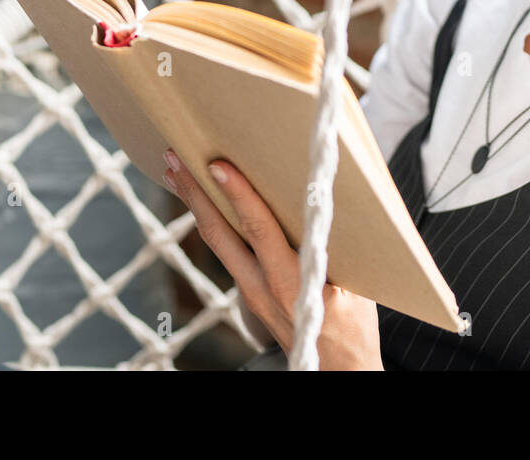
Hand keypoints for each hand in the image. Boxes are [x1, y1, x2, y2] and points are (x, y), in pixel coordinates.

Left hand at [162, 148, 383, 370]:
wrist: (339, 372)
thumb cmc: (355, 327)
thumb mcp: (355, 285)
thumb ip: (333, 245)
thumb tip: (323, 194)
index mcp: (290, 284)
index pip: (258, 230)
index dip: (238, 195)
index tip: (217, 165)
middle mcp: (261, 289)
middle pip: (219, 233)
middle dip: (195, 194)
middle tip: (174, 157)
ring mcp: (251, 294)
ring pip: (217, 242)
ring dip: (195, 205)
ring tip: (176, 172)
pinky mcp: (250, 295)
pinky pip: (227, 252)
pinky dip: (212, 223)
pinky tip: (205, 205)